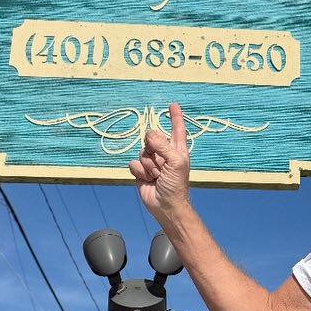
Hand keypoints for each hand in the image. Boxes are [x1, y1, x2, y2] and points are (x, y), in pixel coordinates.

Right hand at [129, 103, 190, 226]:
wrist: (165, 205)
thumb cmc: (176, 184)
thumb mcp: (175, 161)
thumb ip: (163, 145)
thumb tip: (149, 134)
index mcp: (177, 148)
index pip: (176, 128)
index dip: (175, 116)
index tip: (173, 105)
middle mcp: (164, 152)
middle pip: (152, 138)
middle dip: (153, 149)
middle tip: (161, 164)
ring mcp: (151, 161)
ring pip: (141, 151)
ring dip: (148, 165)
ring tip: (156, 175)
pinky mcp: (140, 171)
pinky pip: (133, 163)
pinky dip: (140, 172)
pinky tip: (148, 180)